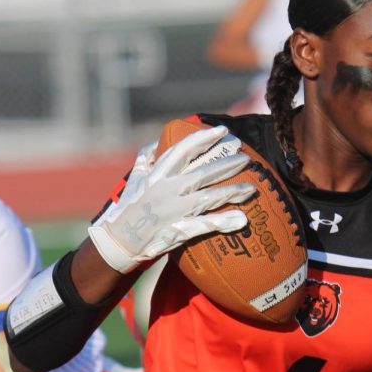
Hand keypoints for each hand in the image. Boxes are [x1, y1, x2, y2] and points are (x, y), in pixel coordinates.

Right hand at [88, 125, 255, 273]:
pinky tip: (241, 218)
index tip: (223, 131)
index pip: (184, 149)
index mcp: (158, 174)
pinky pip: (205, 225)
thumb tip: (158, 142)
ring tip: (251, 187)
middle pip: (204, 173)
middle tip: (246, 158)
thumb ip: (146, 157)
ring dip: (232, 191)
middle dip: (227, 164)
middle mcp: (168, 189)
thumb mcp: (134, 178)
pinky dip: (223, 221)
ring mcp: (174, 210)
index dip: (205, 138)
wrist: (119, 240)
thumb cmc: (127, 208)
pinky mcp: (179, 230)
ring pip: (209, 197)